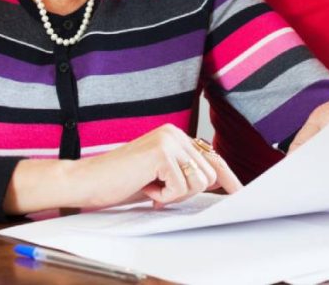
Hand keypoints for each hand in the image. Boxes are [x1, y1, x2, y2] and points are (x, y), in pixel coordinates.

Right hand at [85, 124, 243, 208]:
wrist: (88, 181)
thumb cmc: (121, 182)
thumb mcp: (160, 177)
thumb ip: (186, 174)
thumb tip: (217, 182)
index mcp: (176, 136)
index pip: (211, 157)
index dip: (227, 177)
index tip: (239, 192)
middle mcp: (175, 133)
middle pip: (209, 174)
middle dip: (186, 192)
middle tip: (158, 190)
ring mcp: (169, 140)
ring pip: (198, 181)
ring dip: (174, 194)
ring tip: (150, 185)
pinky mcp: (161, 153)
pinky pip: (181, 187)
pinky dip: (163, 195)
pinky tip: (144, 185)